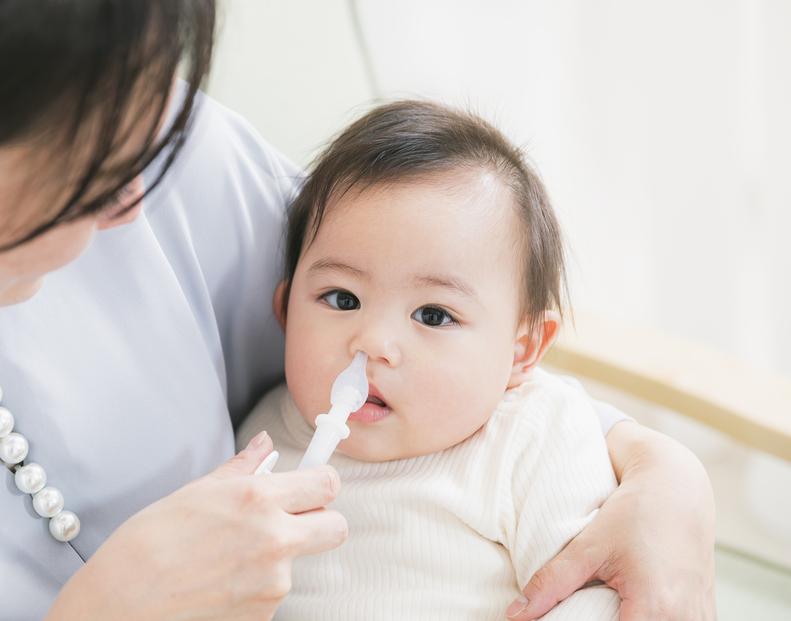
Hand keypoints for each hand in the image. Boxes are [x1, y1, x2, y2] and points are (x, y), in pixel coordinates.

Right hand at [47, 431, 347, 620]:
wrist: (120, 603)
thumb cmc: (148, 543)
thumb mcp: (197, 491)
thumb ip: (243, 467)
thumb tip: (264, 445)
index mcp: (258, 498)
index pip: (326, 483)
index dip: (320, 484)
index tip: (312, 486)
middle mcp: (274, 538)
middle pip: (335, 527)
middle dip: (320, 521)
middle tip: (291, 520)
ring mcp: (273, 581)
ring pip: (299, 561)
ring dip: (278, 557)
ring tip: (230, 558)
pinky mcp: (265, 614)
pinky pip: (275, 592)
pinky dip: (257, 587)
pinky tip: (223, 581)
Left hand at [507, 421, 715, 620]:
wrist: (677, 489)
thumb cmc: (635, 511)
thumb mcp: (589, 546)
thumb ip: (551, 582)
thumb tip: (515, 614)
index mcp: (654, 607)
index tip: (559, 617)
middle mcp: (682, 620)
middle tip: (575, 609)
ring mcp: (699, 620)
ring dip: (623, 620)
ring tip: (602, 605)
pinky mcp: (703, 617)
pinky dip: (647, 620)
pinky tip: (625, 607)